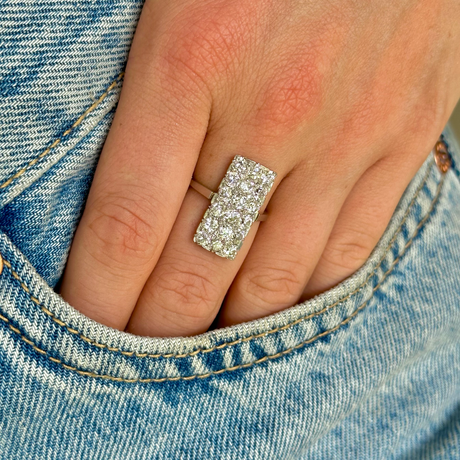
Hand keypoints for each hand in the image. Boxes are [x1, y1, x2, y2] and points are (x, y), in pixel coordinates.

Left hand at [59, 0, 459, 336]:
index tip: (87, 325)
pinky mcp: (405, 138)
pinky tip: (275, 307)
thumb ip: (141, 96)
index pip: (128, 222)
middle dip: (158, 326)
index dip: (99, 294)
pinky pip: (348, 253)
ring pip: (275, 280)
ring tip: (200, 343)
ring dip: (228, 326)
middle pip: (197, 268)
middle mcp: (274, 110)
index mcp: (192, 57)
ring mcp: (349, 134)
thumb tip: (118, 187)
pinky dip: (304, 296)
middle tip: (137, 350)